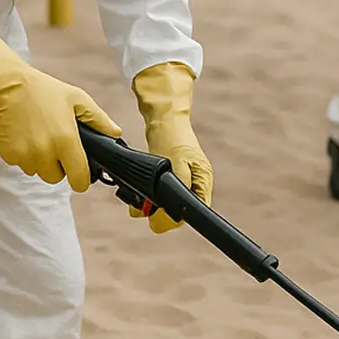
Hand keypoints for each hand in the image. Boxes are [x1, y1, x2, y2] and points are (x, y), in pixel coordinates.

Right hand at [0, 15, 122, 191]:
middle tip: (54, 144)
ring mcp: (25, 155)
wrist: (5, 84)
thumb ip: (98, 119)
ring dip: (39, 161)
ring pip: (37, 172)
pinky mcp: (8, 154)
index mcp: (66, 140)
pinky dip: (22, 155)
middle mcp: (46, 152)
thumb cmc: (42, 89)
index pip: (79, 179)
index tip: (79, 175)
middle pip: (56, 178)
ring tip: (37, 136)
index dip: (81, 179)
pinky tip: (22, 135)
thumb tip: (116, 133)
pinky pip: (20, 164)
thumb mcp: (76, 98)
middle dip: (57, 166)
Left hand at [129, 62, 212, 233]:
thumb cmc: (172, 137)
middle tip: (141, 207)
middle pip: (178, 214)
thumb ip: (175, 188)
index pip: (194, 212)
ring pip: (166, 208)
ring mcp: (182, 182)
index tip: (156, 218)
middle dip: (159, 214)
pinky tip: (136, 194)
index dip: (175, 220)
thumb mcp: (174, 162)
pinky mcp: (169, 179)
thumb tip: (168, 213)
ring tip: (136, 201)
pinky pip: (158, 197)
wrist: (163, 119)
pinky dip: (145, 198)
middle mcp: (195, 185)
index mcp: (203, 182)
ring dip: (149, 207)